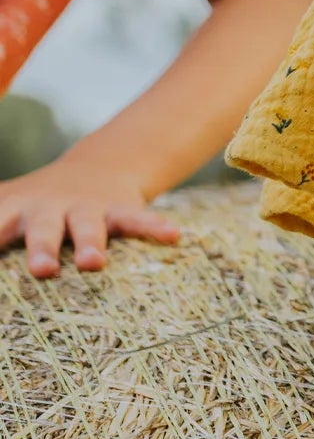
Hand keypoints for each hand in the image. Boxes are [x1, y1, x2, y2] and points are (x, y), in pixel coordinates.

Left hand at [0, 154, 179, 278]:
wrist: (96, 168)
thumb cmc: (33, 203)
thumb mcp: (3, 202)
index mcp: (14, 209)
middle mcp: (50, 209)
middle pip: (44, 229)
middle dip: (44, 248)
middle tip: (43, 270)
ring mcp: (87, 209)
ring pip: (88, 228)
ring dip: (90, 243)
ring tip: (92, 264)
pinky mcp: (120, 211)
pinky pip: (137, 220)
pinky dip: (153, 227)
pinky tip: (172, 236)